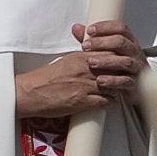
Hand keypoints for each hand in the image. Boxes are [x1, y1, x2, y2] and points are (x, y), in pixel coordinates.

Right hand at [10, 19, 146, 118]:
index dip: (118, 59)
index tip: (122, 63)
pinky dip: (112, 103)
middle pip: (115, 68)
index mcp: (80, 57)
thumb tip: (93, 54)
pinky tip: (112, 102)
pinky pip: (106, 101)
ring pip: (113, 85)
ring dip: (118, 89)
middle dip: (122, 73)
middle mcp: (85, 70)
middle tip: (127, 78)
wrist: (29, 93)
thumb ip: (81, 57)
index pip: (109, 53)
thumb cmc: (45, 79)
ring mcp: (85, 86)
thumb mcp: (65, 61)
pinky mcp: (82, 101)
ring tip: (120, 91)